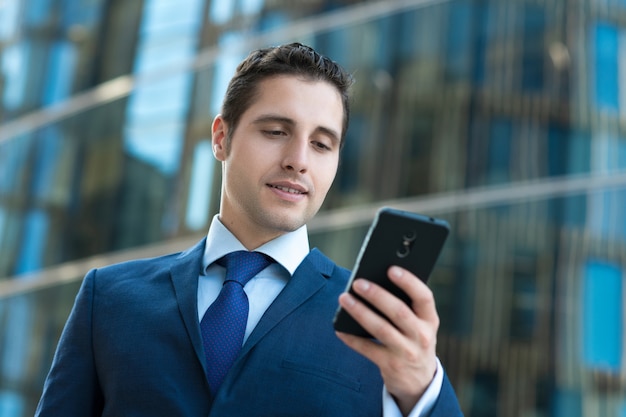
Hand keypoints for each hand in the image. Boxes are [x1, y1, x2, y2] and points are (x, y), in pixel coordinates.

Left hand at [335, 266, 438, 415]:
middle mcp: (421, 336)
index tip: (391, 269)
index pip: (424, 297)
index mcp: (430, 320)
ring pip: (381, 329)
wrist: (420, 381)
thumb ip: (406, 306)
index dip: (409, 282)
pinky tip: (339, 329)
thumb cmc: (414, 341)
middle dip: (377, 295)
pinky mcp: (391, 366)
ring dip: (361, 312)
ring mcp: (407, 352)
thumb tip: (374, 282)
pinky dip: (352, 338)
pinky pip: (368, 349)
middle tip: (358, 283)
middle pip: (398, 312)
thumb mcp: (419, 325)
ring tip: (344, 299)